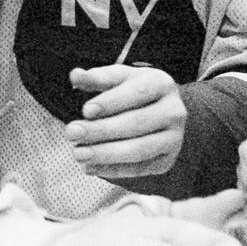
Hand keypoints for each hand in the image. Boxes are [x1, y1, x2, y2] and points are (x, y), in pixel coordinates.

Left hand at [64, 65, 185, 179]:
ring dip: (105, 154)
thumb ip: (97, 77)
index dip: (111, 102)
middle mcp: (173, 112)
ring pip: (138, 150)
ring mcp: (173, 139)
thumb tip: (76, 76)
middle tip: (72, 133)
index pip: (137, 92)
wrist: (156, 113)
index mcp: (162, 84)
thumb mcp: (117, 78)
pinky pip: (138, 169)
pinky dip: (111, 170)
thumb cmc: (131, 92)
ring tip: (78, 154)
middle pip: (136, 123)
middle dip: (101, 130)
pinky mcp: (165, 161)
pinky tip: (89, 167)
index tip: (86, 110)